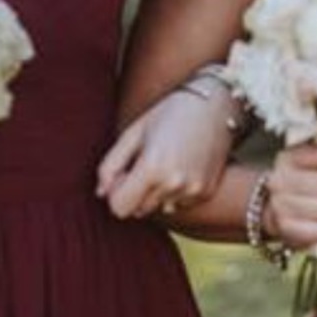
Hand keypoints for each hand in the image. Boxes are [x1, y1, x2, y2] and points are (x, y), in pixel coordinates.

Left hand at [98, 89, 235, 218]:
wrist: (215, 106)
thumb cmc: (170, 113)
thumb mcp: (132, 133)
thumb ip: (110, 165)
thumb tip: (101, 192)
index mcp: (152, 168)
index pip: (119, 208)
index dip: (115, 193)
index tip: (123, 173)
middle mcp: (174, 184)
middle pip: (138, 210)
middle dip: (135, 193)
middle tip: (144, 165)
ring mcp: (193, 190)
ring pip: (159, 207)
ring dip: (156, 192)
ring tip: (167, 163)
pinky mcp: (206, 191)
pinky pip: (179, 202)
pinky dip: (176, 191)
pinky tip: (183, 166)